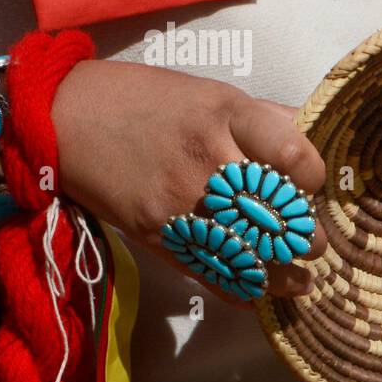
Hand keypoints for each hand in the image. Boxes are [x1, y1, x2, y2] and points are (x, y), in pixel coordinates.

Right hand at [52, 60, 327, 302]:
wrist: (67, 119)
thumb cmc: (143, 100)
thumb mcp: (208, 92)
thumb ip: (263, 117)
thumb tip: (311, 140)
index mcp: (226, 114)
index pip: (295, 158)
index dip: (315, 178)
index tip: (312, 183)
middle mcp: (208, 159)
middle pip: (280, 215)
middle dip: (307, 236)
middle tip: (313, 240)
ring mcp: (181, 203)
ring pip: (252, 256)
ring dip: (284, 274)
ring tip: (299, 277)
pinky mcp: (159, 237)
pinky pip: (213, 275)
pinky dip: (242, 290)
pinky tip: (259, 290)